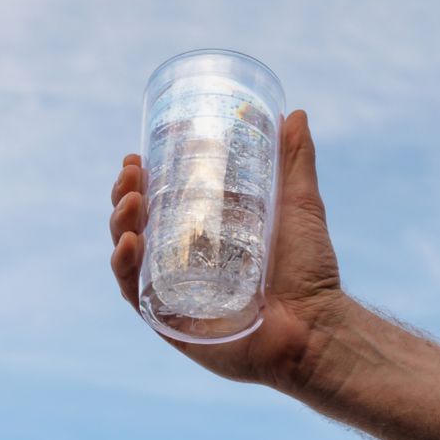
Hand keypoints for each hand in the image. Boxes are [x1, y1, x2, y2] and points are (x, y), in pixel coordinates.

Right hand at [110, 110, 348, 392]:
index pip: (161, 206)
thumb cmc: (311, 270)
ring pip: (131, 256)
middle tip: (131, 173)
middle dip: (125, 197)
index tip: (136, 156)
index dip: (142, 181)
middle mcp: (184, 264)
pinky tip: (127, 241)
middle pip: (139, 227)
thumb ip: (296, 161)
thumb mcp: (299, 205)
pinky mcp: (172, 322)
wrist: (319, 327)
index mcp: (205, 239)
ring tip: (130, 199)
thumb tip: (295, 113)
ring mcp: (175, 293)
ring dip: (120, 223)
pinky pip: (136, 295)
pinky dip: (125, 267)